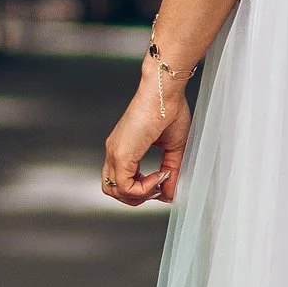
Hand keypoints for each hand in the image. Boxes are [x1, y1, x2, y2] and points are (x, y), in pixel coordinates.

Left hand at [101, 59, 191, 205]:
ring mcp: (115, 153)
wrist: (164, 90)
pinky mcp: (120, 154)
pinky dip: (143, 188)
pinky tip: (159, 175)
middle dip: (138, 196)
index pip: (122, 181)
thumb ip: (172, 171)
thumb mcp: (174, 146)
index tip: (164, 181)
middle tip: (160, 187)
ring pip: (115, 191)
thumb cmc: (169, 108)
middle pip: (113, 190)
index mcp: (124, 148)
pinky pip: (124, 186)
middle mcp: (114, 152)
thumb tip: (172, 193)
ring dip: (139, 195)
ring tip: (159, 182)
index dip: (143, 189)